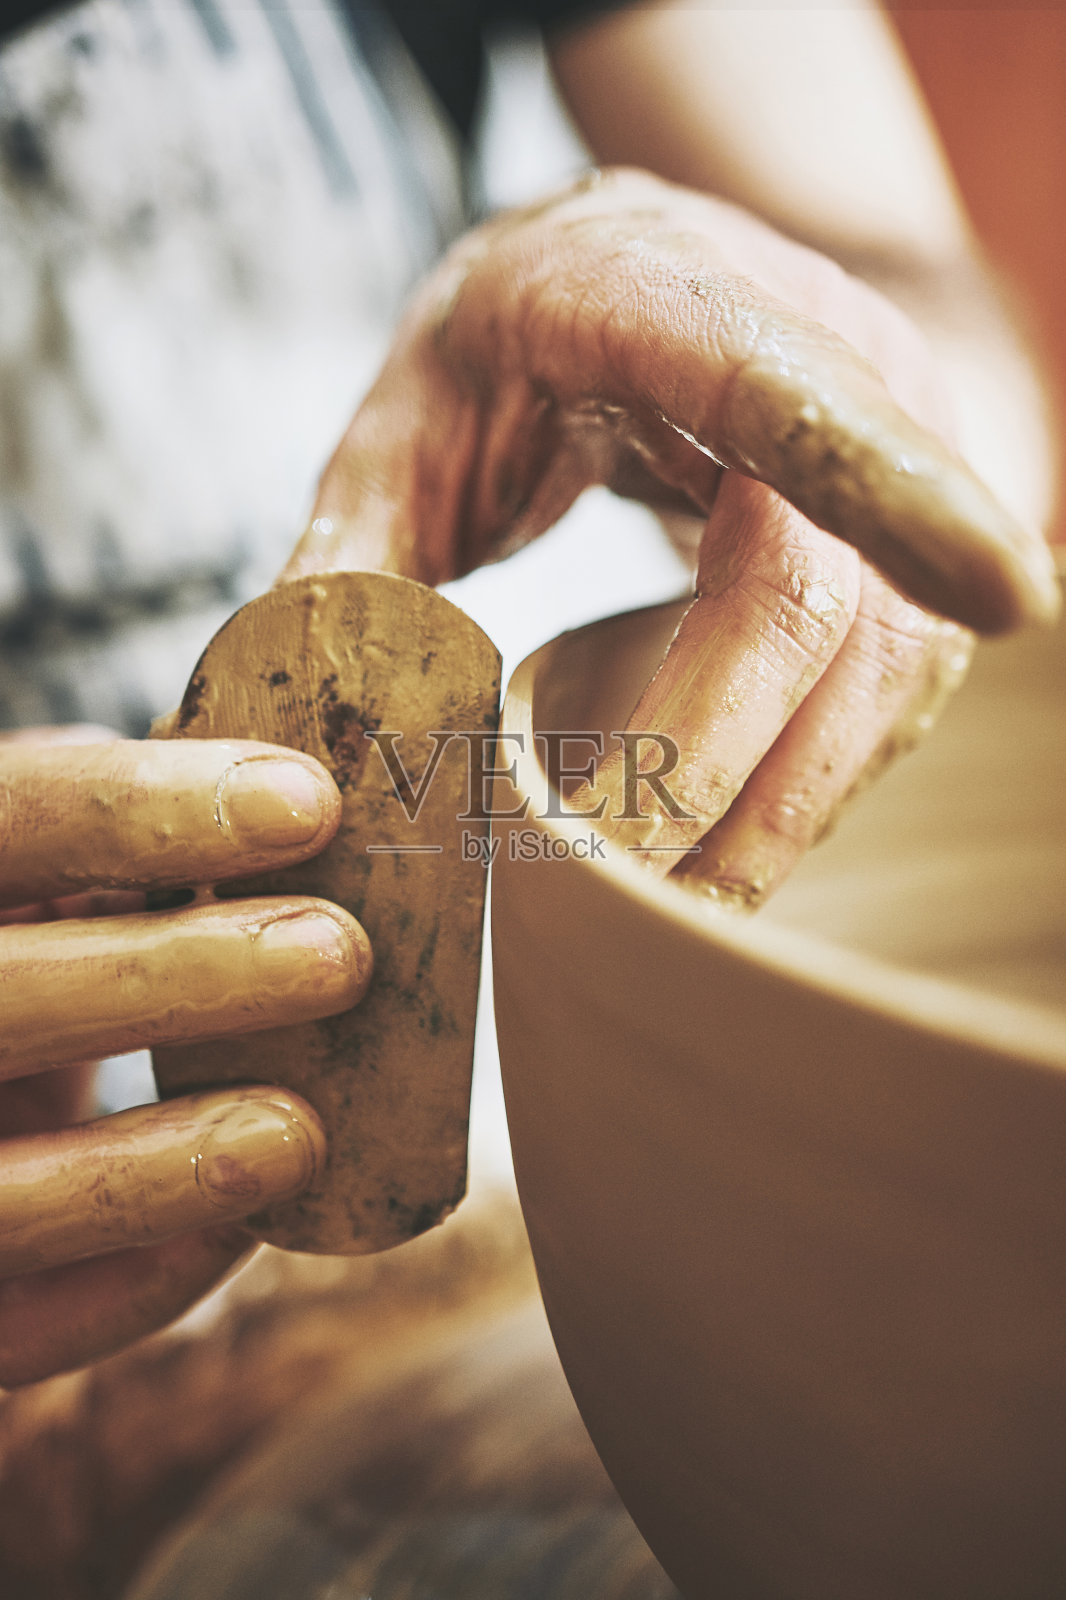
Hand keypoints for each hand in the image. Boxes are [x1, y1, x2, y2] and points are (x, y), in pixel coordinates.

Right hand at [0, 729, 371, 1386]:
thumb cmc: (28, 944)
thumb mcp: (52, 869)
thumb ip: (130, 830)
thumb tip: (286, 784)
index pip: (15, 815)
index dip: (147, 809)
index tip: (308, 803)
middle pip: (0, 998)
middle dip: (177, 975)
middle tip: (341, 955)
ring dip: (153, 1167)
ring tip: (301, 1133)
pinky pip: (25, 1324)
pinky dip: (134, 1285)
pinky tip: (244, 1228)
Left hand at [285, 168, 1057, 904]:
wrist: (659, 268)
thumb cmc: (528, 340)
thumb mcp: (414, 408)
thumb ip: (354, 544)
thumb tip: (276, 709)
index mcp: (662, 297)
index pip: (795, 388)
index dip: (894, 486)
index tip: (997, 594)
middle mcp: (823, 363)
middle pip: (818, 592)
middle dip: (714, 761)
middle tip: (606, 892)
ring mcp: (890, 457)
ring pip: (879, 666)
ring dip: (772, 807)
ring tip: (661, 912)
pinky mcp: (900, 548)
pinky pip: (883, 695)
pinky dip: (801, 789)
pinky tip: (719, 851)